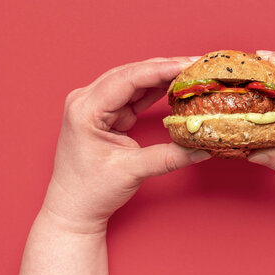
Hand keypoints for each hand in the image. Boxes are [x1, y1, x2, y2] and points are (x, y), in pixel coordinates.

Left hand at [42, 57, 210, 232]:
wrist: (73, 208)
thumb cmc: (90, 191)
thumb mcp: (131, 171)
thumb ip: (168, 157)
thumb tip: (201, 149)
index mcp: (85, 109)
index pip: (128, 79)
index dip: (160, 70)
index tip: (187, 65)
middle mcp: (87, 100)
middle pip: (131, 74)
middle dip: (165, 68)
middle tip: (196, 65)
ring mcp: (96, 104)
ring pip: (134, 81)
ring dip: (162, 76)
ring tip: (190, 73)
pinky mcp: (106, 113)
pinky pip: (134, 94)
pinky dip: (155, 90)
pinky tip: (175, 85)